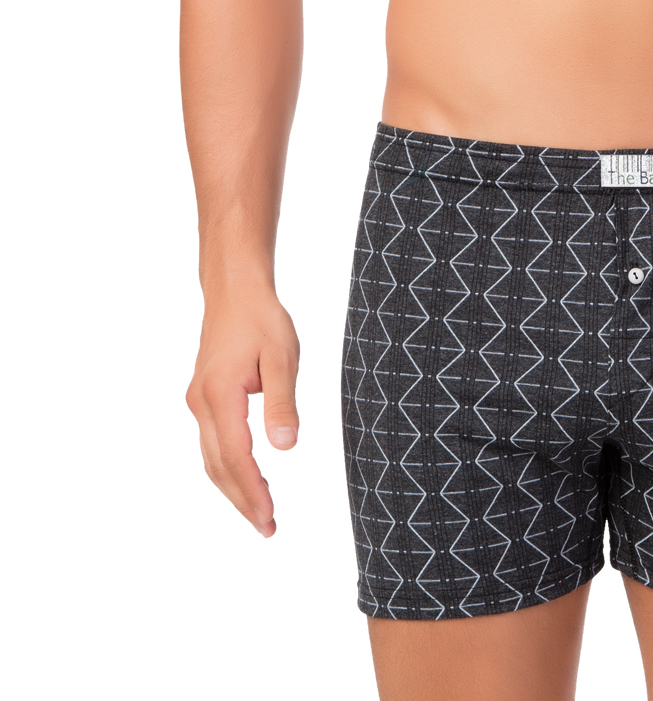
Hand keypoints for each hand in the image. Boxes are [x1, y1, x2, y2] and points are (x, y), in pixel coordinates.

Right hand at [186, 287, 299, 535]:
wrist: (234, 291)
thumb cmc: (262, 319)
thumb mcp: (282, 356)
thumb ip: (283, 401)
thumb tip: (286, 447)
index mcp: (220, 395)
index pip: (235, 457)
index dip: (252, 492)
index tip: (269, 519)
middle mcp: (201, 403)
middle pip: (218, 467)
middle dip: (242, 501)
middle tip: (268, 529)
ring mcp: (198, 402)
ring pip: (212, 458)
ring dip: (233, 488)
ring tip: (261, 513)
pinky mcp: (202, 398)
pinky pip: (212, 443)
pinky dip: (228, 467)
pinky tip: (247, 477)